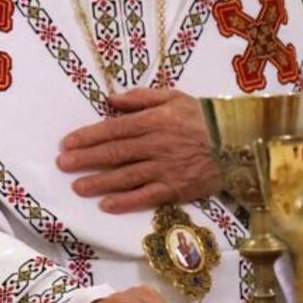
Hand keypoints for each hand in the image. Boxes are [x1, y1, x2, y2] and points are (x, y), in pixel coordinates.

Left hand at [56, 88, 219, 212]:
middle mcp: (155, 145)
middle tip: (63, 164)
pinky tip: (107, 204)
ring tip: (77, 187)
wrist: (240, 142)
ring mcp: (165, 169)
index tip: (67, 142)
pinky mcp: (176, 189)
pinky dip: (126, 201)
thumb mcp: (174, 97)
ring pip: (126, 176)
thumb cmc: (205, 117)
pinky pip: (147, 197)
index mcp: (154, 121)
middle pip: (114, 153)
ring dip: (99, 182)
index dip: (88, 136)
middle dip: (86, 159)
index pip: (113, 129)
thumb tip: (110, 99)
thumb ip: (141, 98)